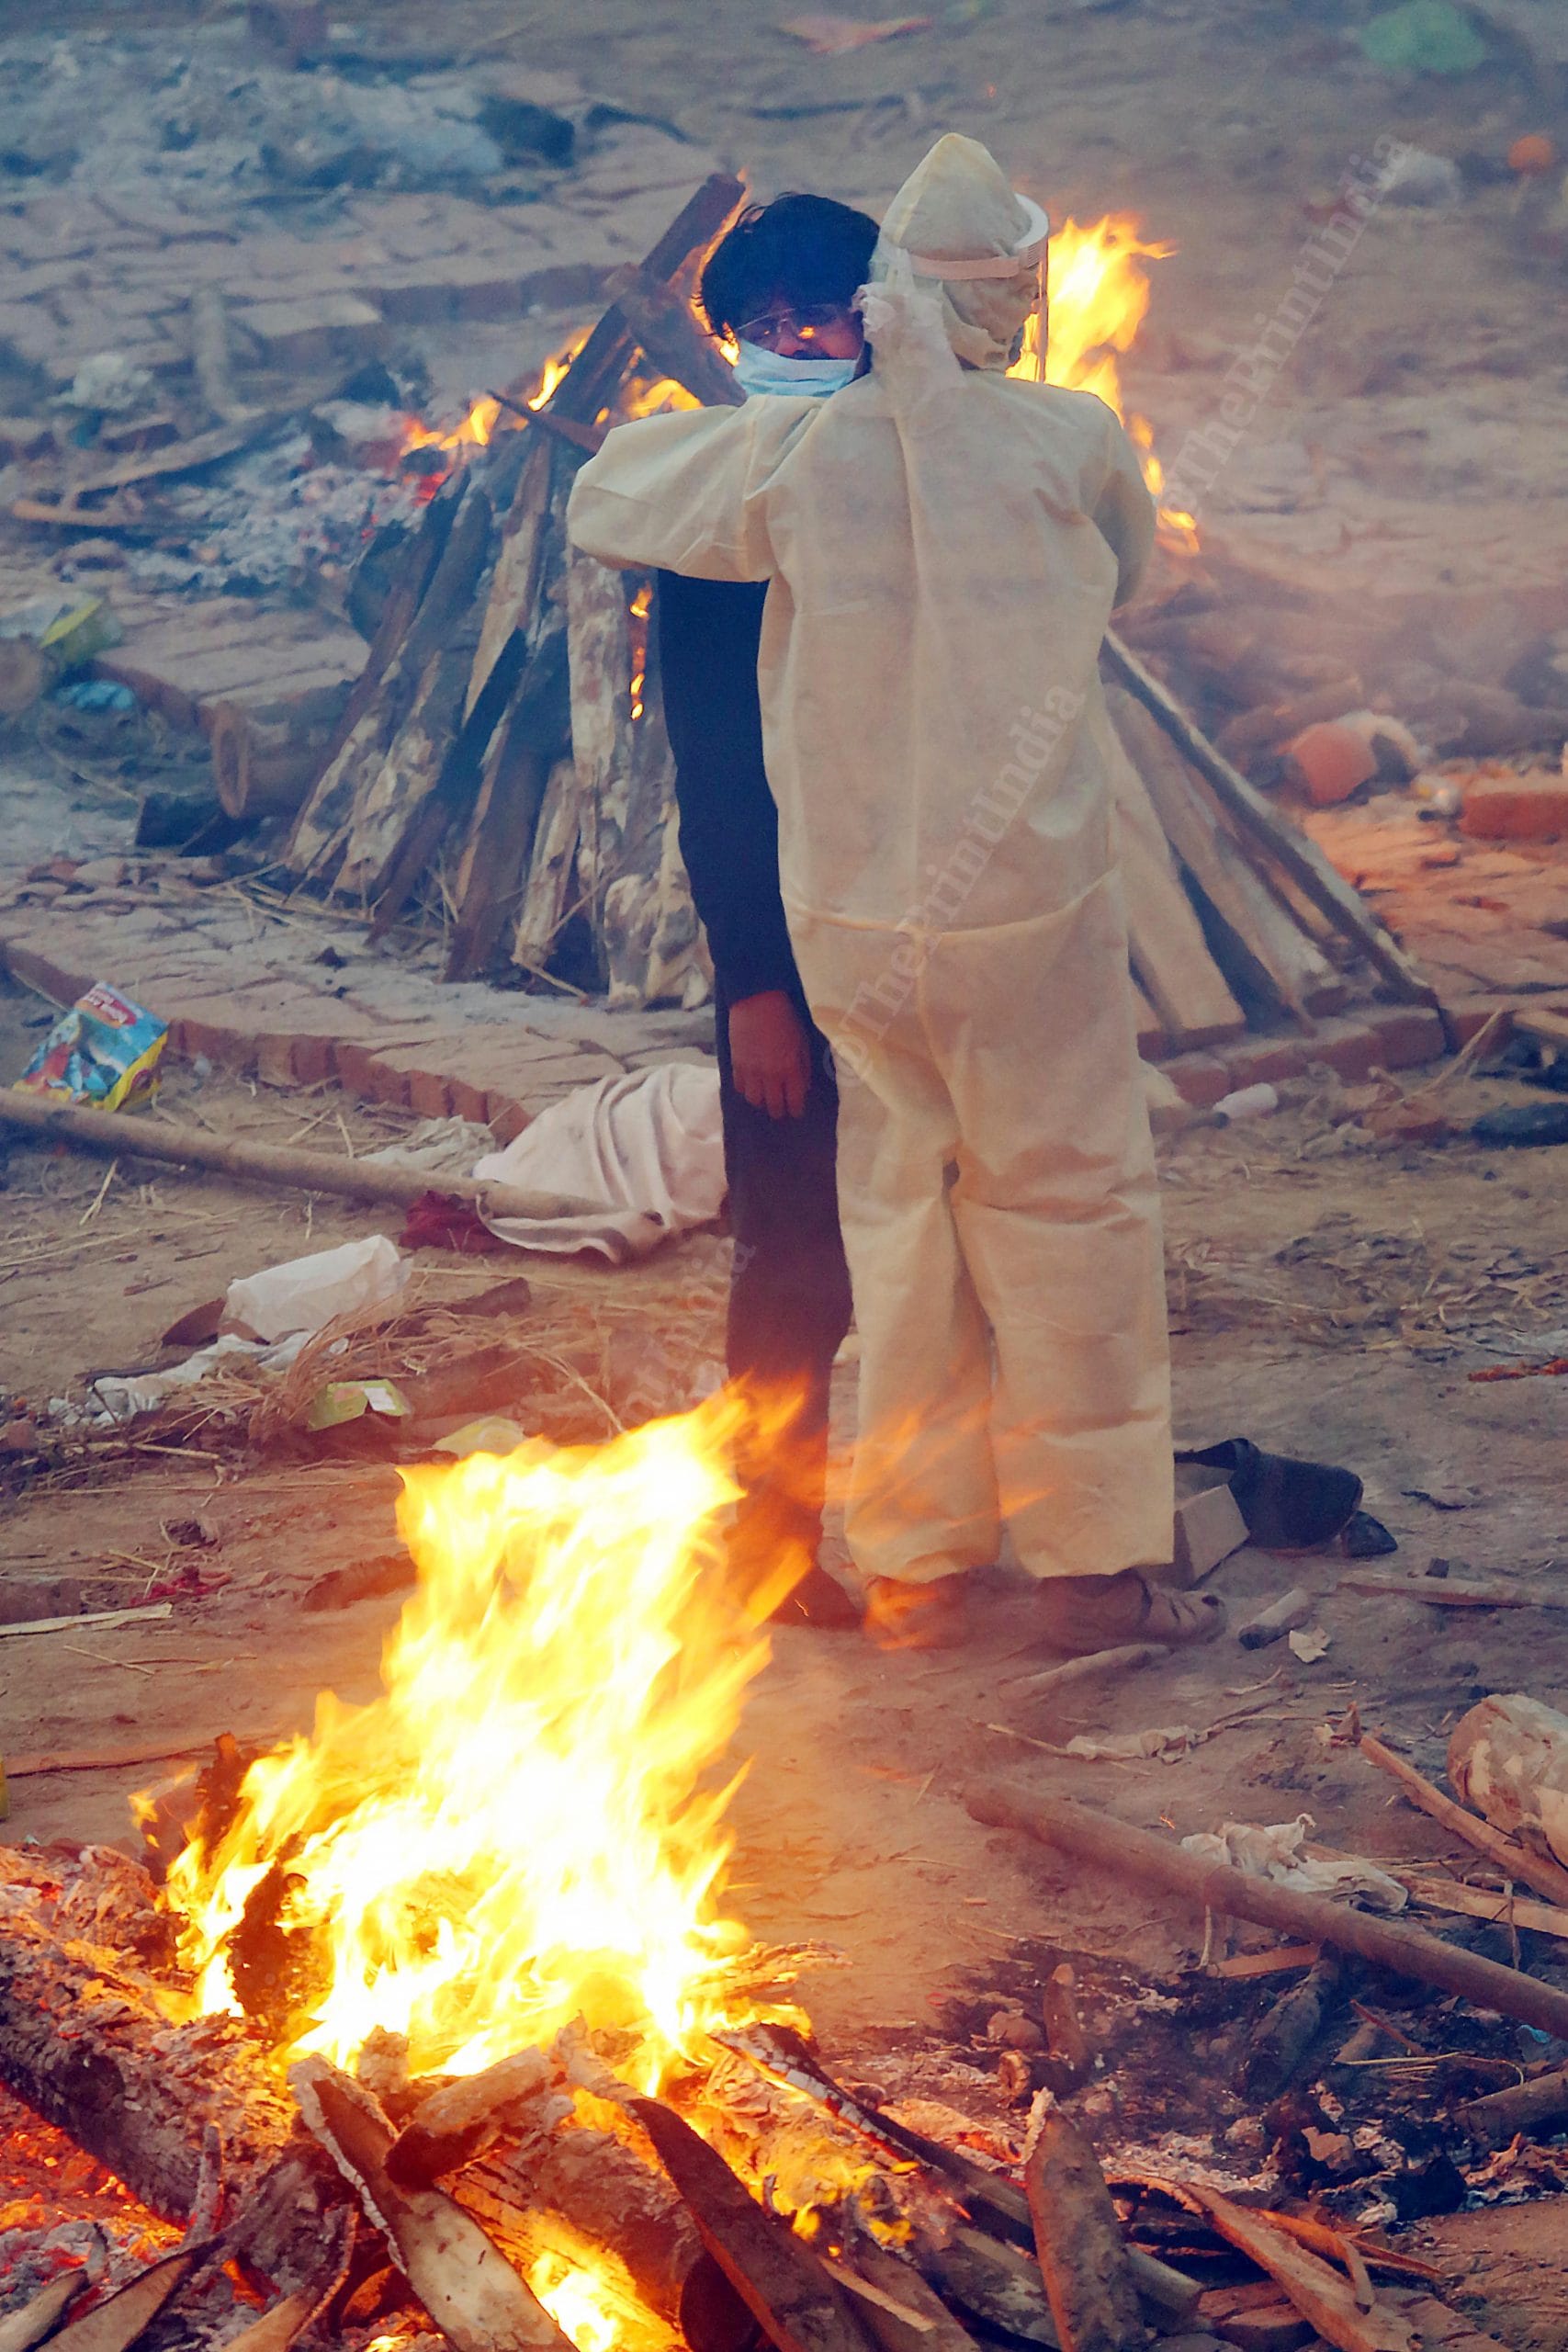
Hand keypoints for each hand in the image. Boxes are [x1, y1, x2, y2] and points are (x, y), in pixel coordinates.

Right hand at [728, 991, 811, 1118]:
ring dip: (761, 1101)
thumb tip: (803, 1086)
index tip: (796, 1111)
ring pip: (754, 1100)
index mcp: (791, 1069)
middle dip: (779, 1111)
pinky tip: (751, 1085)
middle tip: (781, 1110)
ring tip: (764, 1098)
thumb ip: (803, 1066)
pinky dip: (746, 1090)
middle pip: (773, 1105)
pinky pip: (739, 1087)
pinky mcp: (736, 1064)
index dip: (796, 1110)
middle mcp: (771, 1075)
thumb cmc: (785, 1018)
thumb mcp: (803, 1041)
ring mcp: (751, 1071)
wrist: (756, 1000)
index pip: (794, 1101)